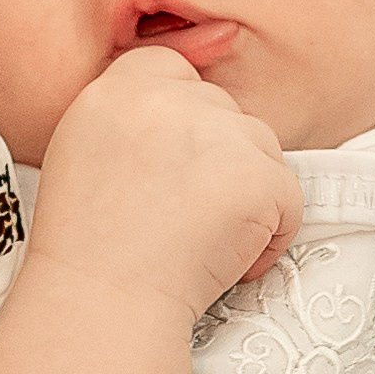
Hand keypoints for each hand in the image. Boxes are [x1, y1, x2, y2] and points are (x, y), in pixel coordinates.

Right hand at [27, 46, 299, 320]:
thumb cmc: (88, 250)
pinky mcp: (257, 177)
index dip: (185, 120)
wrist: (102, 304)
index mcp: (118, 89)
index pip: (176, 69)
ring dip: (247, 196)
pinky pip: (290, 200)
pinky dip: (270, 238)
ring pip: (263, 150)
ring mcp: (218, 134)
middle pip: (225, 111)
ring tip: (200, 242)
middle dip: (219, 162)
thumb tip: (188, 112)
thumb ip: (132, 118)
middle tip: (179, 219)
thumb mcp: (85, 154)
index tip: (172, 170)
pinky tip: (225, 262)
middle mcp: (169, 99)